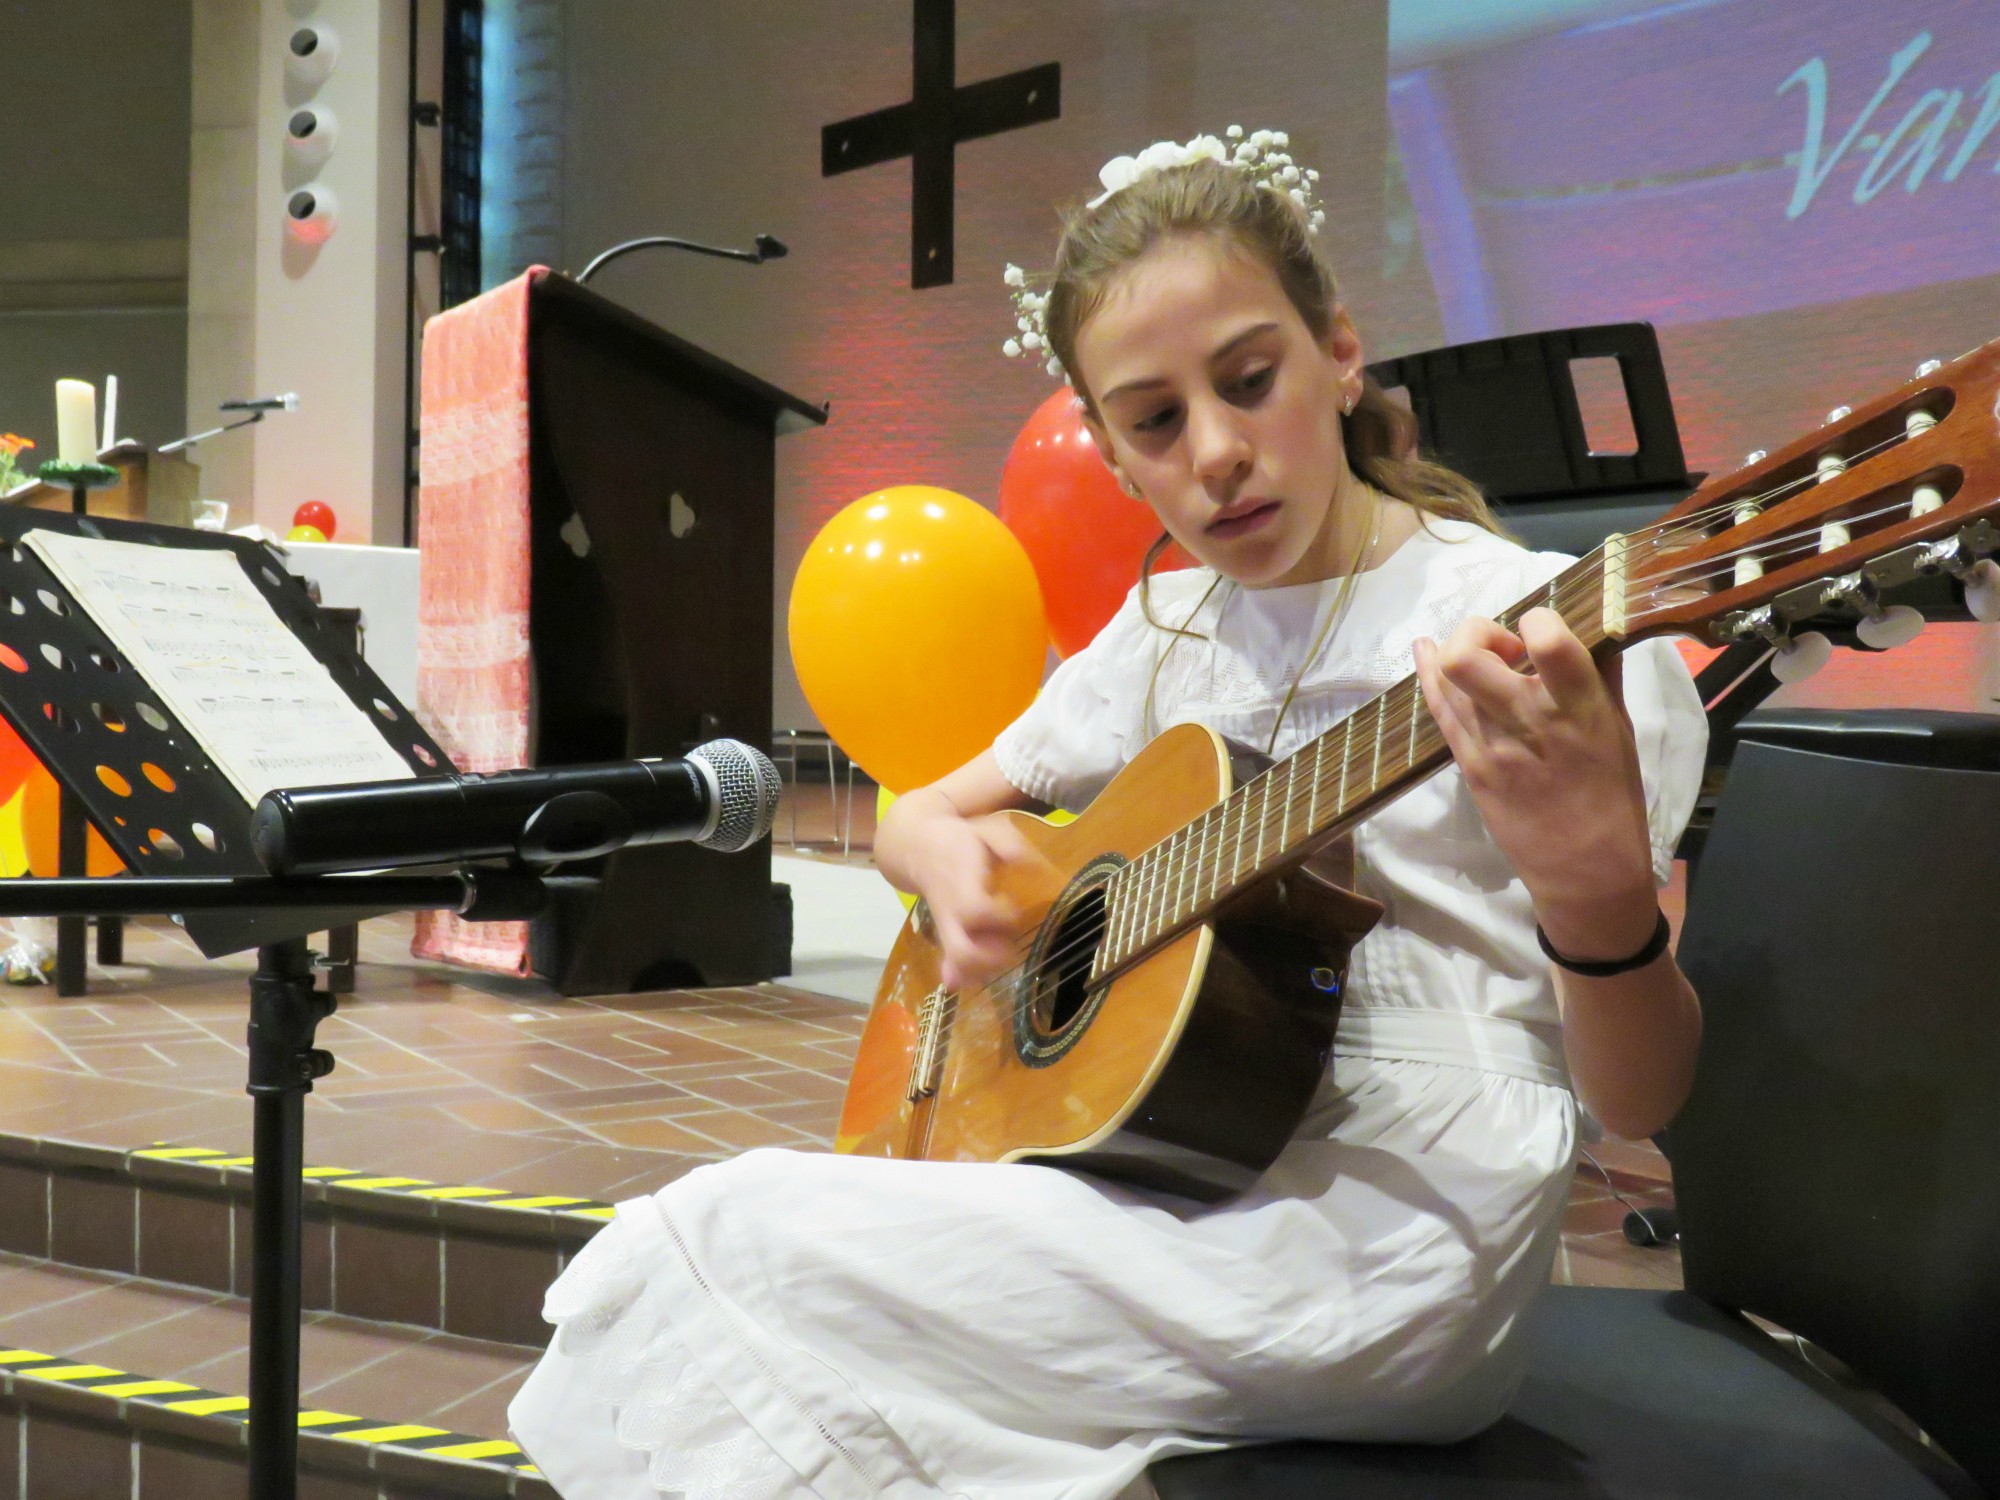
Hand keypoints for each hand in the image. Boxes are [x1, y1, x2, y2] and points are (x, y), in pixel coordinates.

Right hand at [912, 812, 1045, 992]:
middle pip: (962, 950)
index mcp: (960, 882)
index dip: (999, 917)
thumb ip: (1009, 844)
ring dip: (985, 967)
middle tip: (1010, 945)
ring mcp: (945, 925)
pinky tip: (980, 978)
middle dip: (991, 957)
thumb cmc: (959, 838)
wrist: (916, 847)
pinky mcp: (945, 933)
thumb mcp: (985, 829)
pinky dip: (965, 975)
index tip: (1013, 908)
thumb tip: (1032, 866)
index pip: (975, 910)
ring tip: (1003, 953)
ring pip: (958, 961)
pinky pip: (950, 962)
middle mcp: (950, 909)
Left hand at [1413, 608, 1656, 960]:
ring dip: (1456, 651)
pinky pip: (1439, 710)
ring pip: (1447, 680)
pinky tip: (1425, 651)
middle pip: (1468, 657)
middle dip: (1478, 632)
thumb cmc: (1613, 796)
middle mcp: (1529, 722)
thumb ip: (1603, 676)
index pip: (1548, 640)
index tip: (1543, 628)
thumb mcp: (1621, 729)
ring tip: (1479, 654)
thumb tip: (1597, 627)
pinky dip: (1429, 675)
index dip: (1539, 619)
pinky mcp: (1469, 766)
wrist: (1585, 870)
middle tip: (1504, 647)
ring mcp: (1490, 746)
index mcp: (1580, 709)